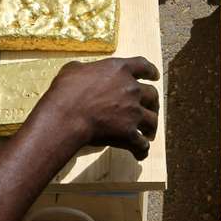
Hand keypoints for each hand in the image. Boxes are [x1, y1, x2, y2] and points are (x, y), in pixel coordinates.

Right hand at [31, 57, 160, 160]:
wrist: (66, 116)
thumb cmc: (66, 91)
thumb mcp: (73, 69)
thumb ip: (86, 69)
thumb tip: (84, 71)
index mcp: (119, 69)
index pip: (143, 66)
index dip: (151, 71)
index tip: (154, 76)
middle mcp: (131, 88)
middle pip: (152, 94)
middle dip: (153, 102)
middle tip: (151, 107)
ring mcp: (133, 111)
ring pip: (153, 119)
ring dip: (151, 126)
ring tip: (148, 132)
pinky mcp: (129, 133)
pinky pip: (142, 144)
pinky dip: (142, 149)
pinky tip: (139, 153)